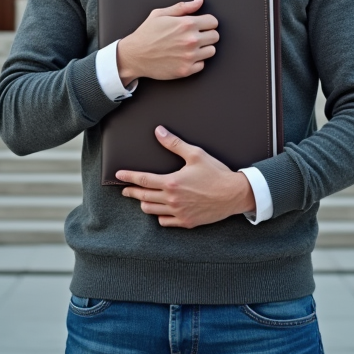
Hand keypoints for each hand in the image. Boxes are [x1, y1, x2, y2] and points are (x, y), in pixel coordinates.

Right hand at [116, 0, 218, 86]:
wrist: (134, 56)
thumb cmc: (146, 34)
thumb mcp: (161, 14)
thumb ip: (183, 7)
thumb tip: (199, 1)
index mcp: (186, 24)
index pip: (213, 22)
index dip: (208, 22)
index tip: (202, 25)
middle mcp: (190, 40)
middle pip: (215, 36)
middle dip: (207, 34)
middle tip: (196, 36)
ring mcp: (189, 56)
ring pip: (212, 51)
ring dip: (204, 48)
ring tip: (191, 47)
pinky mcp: (186, 70)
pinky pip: (202, 65)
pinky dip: (196, 62)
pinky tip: (185, 57)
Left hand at [117, 126, 255, 228]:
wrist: (234, 194)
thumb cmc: (216, 173)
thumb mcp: (195, 154)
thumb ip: (174, 143)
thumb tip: (158, 132)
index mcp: (172, 182)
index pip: (143, 180)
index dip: (129, 177)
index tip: (119, 175)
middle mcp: (172, 200)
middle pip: (143, 197)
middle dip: (131, 192)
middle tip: (125, 190)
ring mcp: (179, 213)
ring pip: (151, 211)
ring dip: (144, 203)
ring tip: (141, 198)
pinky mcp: (186, 222)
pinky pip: (164, 222)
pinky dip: (159, 216)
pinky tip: (160, 211)